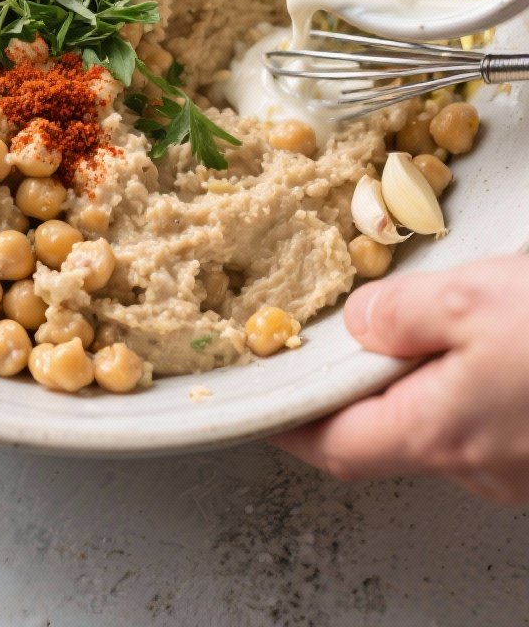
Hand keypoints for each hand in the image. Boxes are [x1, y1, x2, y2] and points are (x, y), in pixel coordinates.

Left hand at [272, 257, 528, 503]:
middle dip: (368, 386)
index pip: (337, 445)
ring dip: (426, 380)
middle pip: (390, 432)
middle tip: (355, 335)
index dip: (294, 423)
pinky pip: (487, 421)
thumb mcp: (470, 300)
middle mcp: (477, 467)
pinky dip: (469, 385)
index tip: (264, 402)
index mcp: (438, 433)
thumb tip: (359, 322)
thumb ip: (400, 312)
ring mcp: (515, 467)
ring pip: (444, 425)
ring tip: (434, 324)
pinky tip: (488, 343)